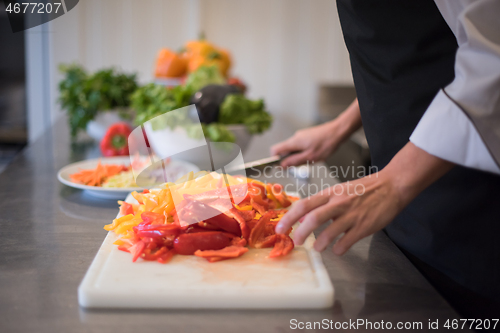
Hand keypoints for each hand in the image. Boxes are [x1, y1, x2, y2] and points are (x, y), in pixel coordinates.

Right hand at [270, 99, 361, 166]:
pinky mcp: (306, 136)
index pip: (275, 150)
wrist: (338, 131)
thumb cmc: (326, 144)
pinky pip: (299, 146)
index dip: (275, 159)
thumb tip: (281, 166)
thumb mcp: (310, 157)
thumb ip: (294, 161)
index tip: (281, 167)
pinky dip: (303, 152)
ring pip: (293, 149)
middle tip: (301, 165)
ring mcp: (301, 136)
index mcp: (293, 142)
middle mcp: (295, 137)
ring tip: (311, 159)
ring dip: (298, 157)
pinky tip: (314, 154)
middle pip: (284, 150)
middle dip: (289, 160)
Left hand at [275, 142, 453, 254]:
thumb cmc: (364, 189)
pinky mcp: (364, 226)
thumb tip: (302, 219)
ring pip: (329, 232)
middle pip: (312, 218)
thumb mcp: (339, 191)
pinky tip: (338, 249)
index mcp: (330, 194)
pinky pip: (347, 241)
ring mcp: (352, 215)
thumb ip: (322, 204)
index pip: (304, 205)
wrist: (392, 186)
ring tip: (317, 248)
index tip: (280, 228)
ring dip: (319, 243)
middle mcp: (338, 203)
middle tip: (295, 242)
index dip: (289, 218)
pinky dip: (339, 249)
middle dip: (300, 233)